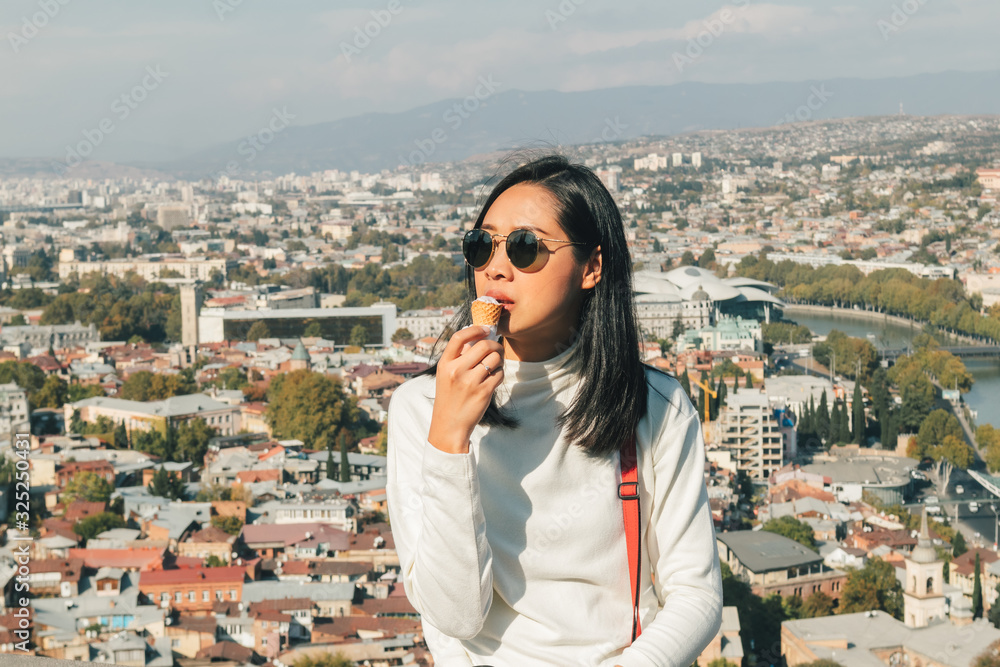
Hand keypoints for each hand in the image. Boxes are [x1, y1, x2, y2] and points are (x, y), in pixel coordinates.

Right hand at [427, 325, 504, 453]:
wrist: (449, 426)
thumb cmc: (449, 398)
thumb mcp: (446, 376)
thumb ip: (458, 358)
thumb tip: (477, 338)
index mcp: (445, 364)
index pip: (459, 337)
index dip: (475, 329)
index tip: (485, 329)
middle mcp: (456, 371)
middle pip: (483, 345)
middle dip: (495, 345)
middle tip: (497, 349)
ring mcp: (470, 382)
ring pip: (495, 359)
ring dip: (499, 360)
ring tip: (494, 366)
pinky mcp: (483, 392)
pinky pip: (499, 374)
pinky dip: (499, 374)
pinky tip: (493, 380)